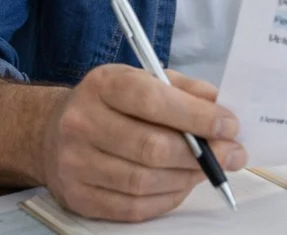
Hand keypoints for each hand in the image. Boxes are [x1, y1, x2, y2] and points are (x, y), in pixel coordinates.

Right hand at [40, 65, 245, 221]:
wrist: (52, 132)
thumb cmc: (113, 103)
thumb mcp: (144, 79)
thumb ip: (185, 89)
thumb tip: (221, 110)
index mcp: (103, 85)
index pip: (154, 101)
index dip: (197, 116)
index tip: (230, 125)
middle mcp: (82, 123)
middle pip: (151, 147)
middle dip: (202, 154)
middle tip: (233, 154)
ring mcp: (75, 164)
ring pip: (144, 181)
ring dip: (188, 177)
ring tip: (210, 169)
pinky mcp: (78, 197)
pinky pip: (133, 207)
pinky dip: (168, 198)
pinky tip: (183, 184)